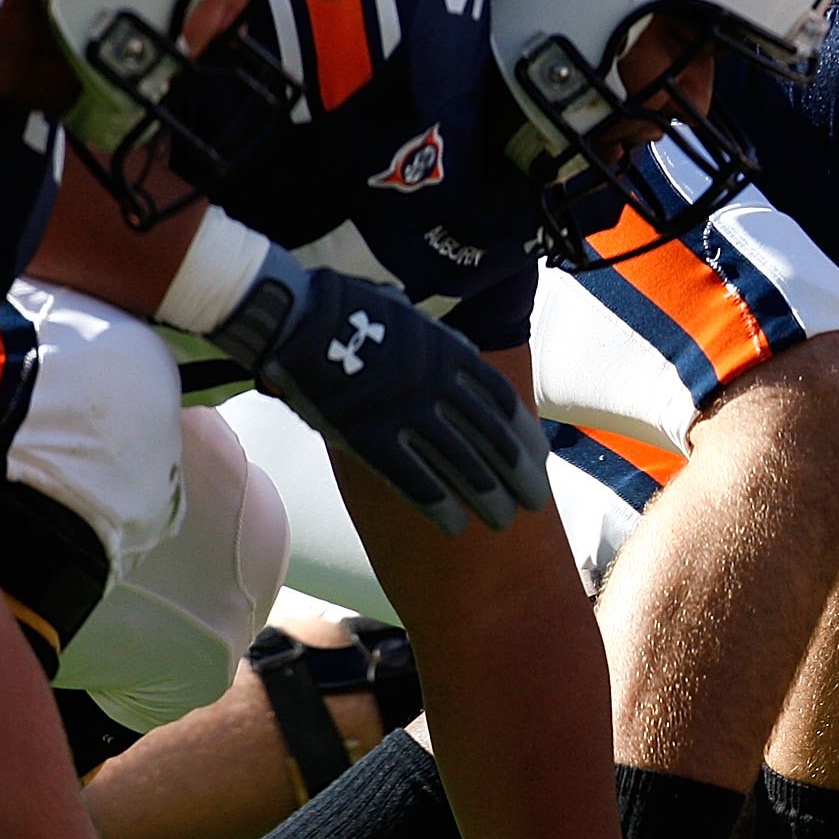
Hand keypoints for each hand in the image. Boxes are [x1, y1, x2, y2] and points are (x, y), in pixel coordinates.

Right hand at [212, 257, 551, 534]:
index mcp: (450, 352)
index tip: (542, 458)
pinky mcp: (368, 436)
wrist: (296, 316)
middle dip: (518, 474)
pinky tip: (456, 526)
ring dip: (487, 496)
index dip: (525, 434)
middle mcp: (437, 383)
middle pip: (490, 438)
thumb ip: (443, 341)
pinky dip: (438, 504)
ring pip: (459, 463)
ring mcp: (404, 411)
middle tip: (536, 501)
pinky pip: (412, 478)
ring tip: (503, 521)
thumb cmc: (350, 312)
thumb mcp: (412, 316)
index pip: (502, 401)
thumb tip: (468, 353)